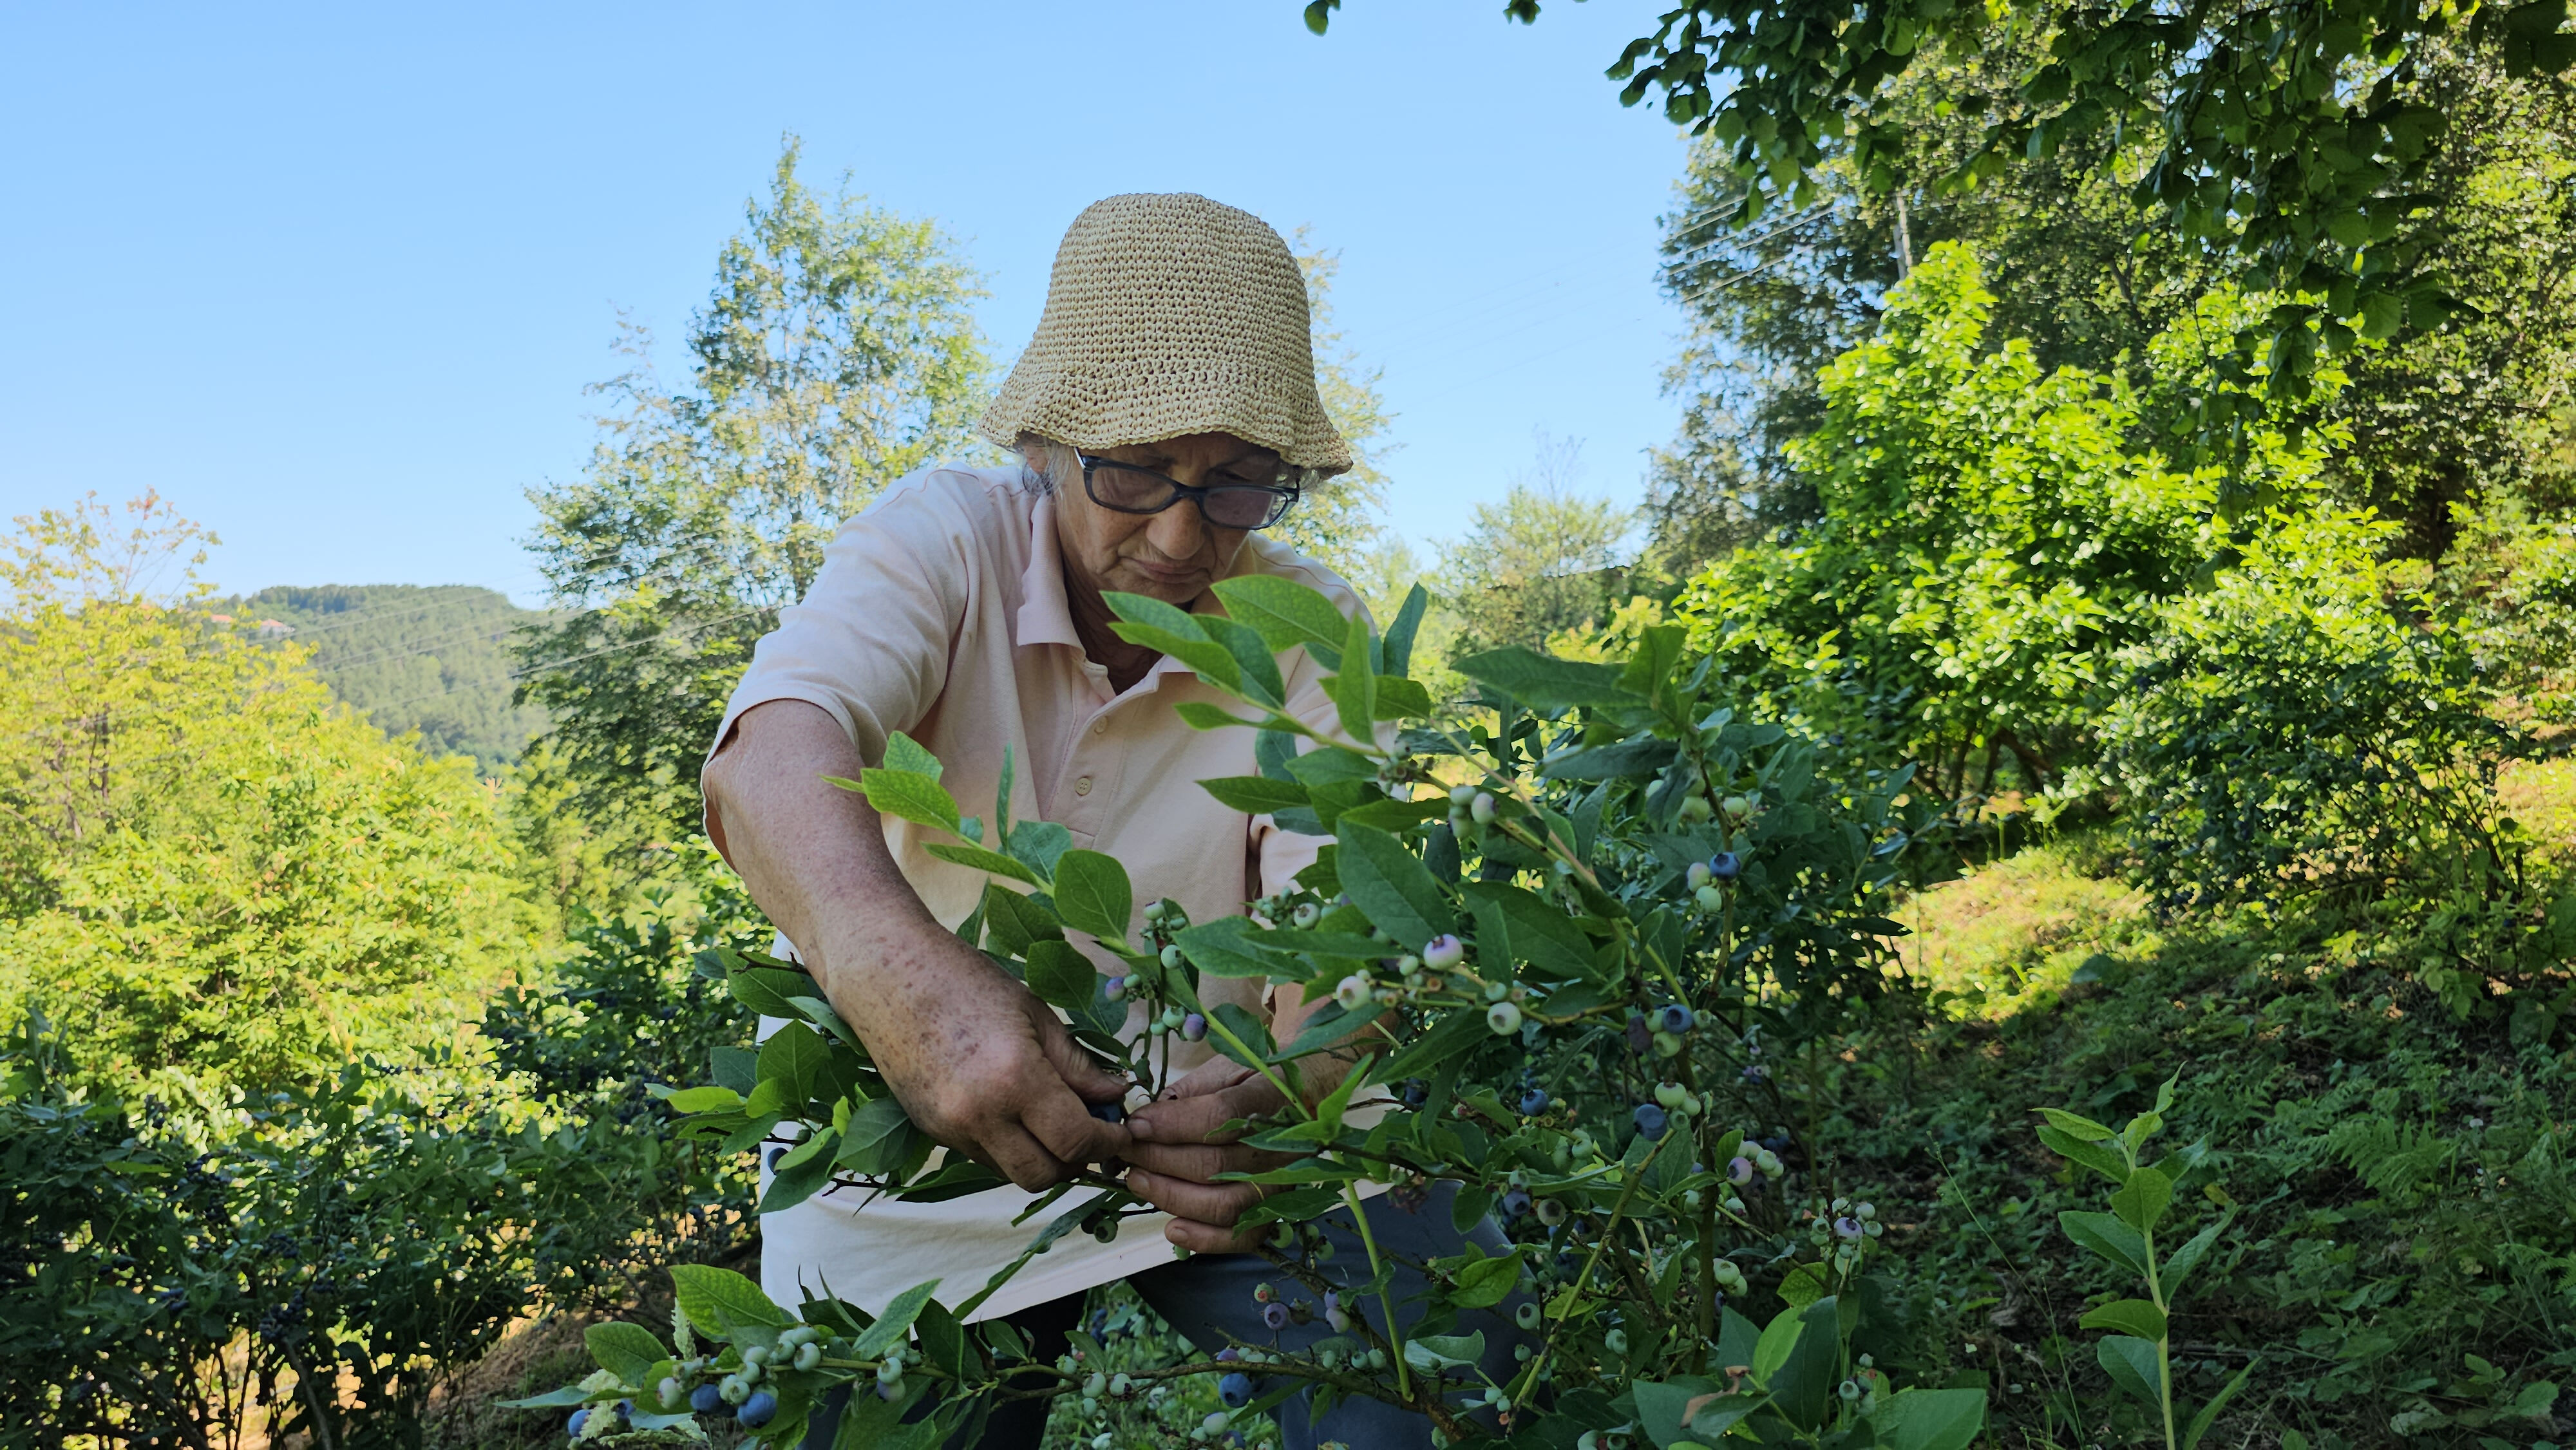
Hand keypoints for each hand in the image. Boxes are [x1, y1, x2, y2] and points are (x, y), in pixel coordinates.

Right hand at [819, 917, 1130, 1192]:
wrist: (885, 974)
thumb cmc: (965, 980)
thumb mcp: (1035, 1014)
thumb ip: (1078, 1065)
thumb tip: (1116, 1095)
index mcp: (1014, 1079)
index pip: (1076, 1141)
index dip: (1108, 1143)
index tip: (1122, 1132)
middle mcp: (979, 1115)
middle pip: (1044, 1175)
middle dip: (1076, 1160)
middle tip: (1090, 1131)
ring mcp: (949, 1128)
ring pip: (1011, 1172)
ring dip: (1041, 1157)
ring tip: (1051, 1119)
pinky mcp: (930, 1131)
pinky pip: (982, 1156)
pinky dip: (1007, 1146)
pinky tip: (1012, 1111)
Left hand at [1123, 1058, 1303, 1252]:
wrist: (1312, 1091)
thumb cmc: (1261, 1076)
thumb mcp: (1228, 1066)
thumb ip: (1192, 1090)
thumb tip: (1149, 1118)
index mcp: (1273, 1097)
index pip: (1220, 1117)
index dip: (1173, 1125)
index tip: (1137, 1124)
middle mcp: (1283, 1145)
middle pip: (1216, 1166)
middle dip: (1159, 1160)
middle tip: (1126, 1151)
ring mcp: (1283, 1181)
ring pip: (1225, 1205)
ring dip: (1172, 1197)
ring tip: (1138, 1181)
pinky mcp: (1277, 1207)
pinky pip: (1243, 1236)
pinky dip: (1205, 1239)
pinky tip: (1173, 1227)